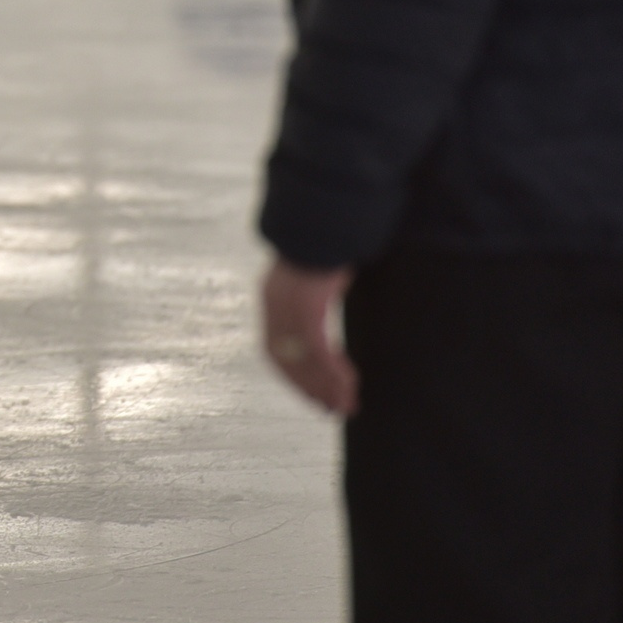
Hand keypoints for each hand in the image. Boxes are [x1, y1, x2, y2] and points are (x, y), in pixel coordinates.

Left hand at [261, 256, 357, 416]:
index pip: (275, 350)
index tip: (314, 396)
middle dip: (310, 388)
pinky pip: (319, 348)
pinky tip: (349, 381)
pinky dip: (332, 369)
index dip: (293, 377)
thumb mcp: (319, 276)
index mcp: (273, 298)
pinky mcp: (307, 304)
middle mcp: (275, 304)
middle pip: (287, 360)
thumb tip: (328, 320)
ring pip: (303, 359)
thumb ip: (318, 299)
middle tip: (334, 409)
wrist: (327, 214)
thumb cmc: (330, 242)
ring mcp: (288, 305)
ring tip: (347, 404)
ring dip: (325, 385)